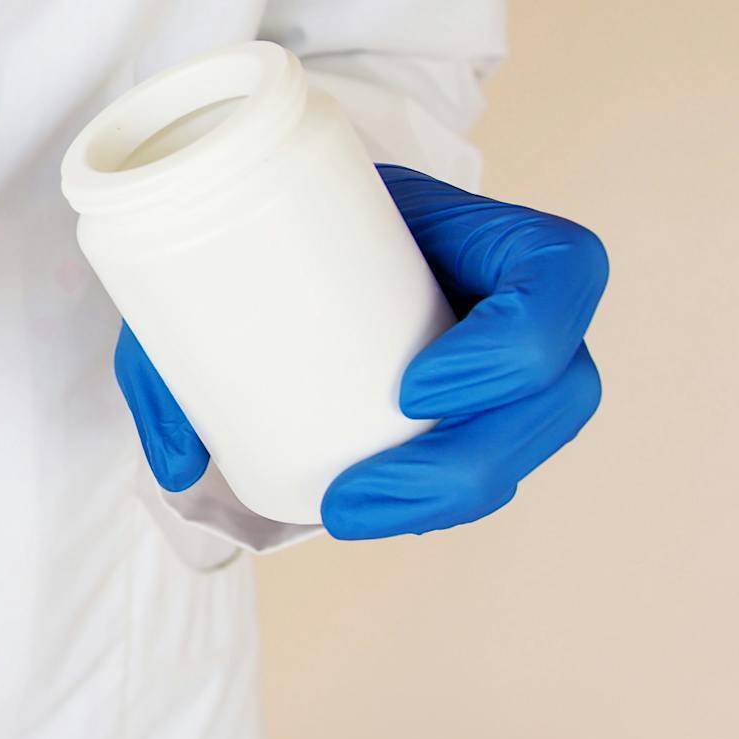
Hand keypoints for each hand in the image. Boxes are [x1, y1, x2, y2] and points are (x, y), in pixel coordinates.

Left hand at [117, 165, 606, 538]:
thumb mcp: (230, 251)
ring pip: (531, 440)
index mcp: (481, 228)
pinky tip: (376, 514)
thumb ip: (178, 344)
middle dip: (469, 460)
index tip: (410, 389)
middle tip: (352, 495)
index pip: (560, 269)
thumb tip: (177, 462)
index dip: (516, 339)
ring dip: (449, 496)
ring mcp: (509, 357)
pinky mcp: (484, 405)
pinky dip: (438, 501)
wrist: (284, 224)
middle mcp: (516, 295)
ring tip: (347, 513)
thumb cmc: (275, 226)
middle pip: (561, 385)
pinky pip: (493, 464)